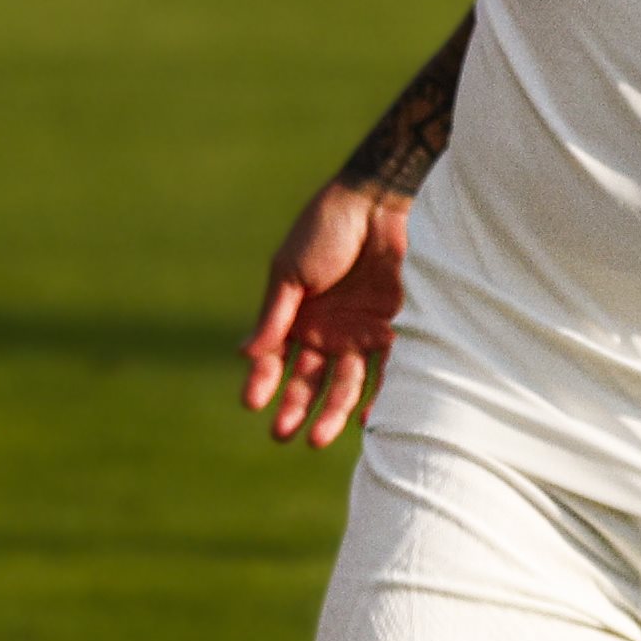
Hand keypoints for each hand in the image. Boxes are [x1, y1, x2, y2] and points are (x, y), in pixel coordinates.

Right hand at [236, 175, 412, 448]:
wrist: (381, 202)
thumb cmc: (327, 228)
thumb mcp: (291, 270)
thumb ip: (275, 314)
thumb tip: (245, 353)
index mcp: (297, 315)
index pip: (274, 357)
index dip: (262, 380)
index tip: (252, 403)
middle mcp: (328, 329)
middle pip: (310, 378)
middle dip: (296, 407)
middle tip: (284, 434)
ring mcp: (361, 331)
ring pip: (345, 382)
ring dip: (332, 411)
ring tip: (318, 438)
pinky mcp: (396, 328)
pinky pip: (389, 369)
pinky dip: (379, 396)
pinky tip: (365, 420)